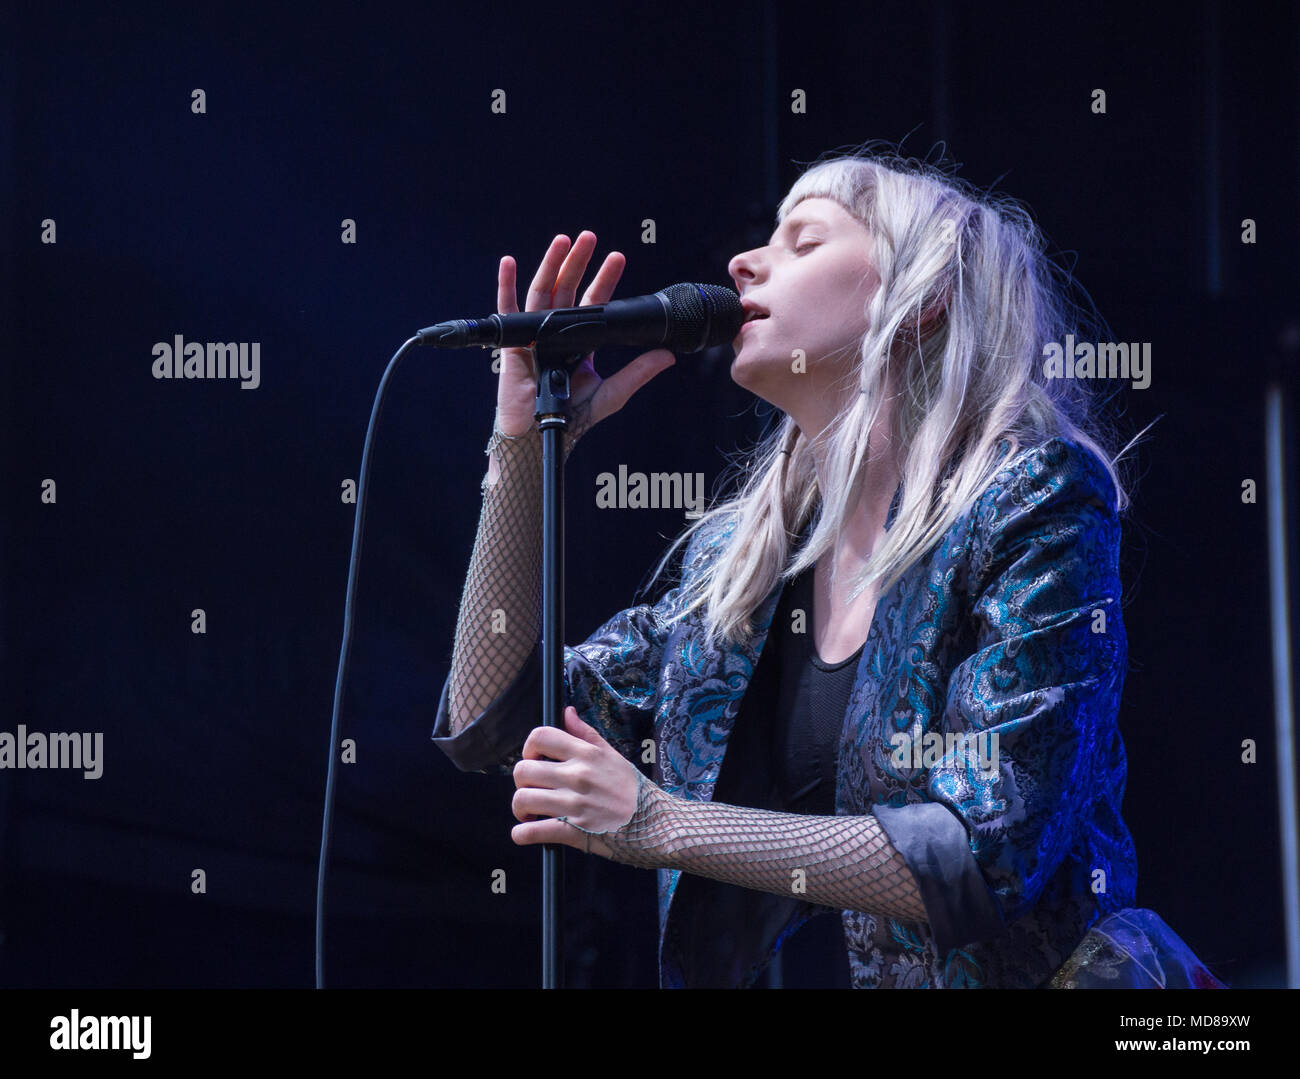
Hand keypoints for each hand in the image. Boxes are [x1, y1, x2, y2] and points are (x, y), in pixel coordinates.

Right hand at [494, 232, 675, 439]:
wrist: (541, 434)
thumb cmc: (571, 416)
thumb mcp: (611, 393)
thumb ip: (637, 373)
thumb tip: (667, 356)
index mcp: (580, 341)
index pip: (594, 303)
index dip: (604, 280)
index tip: (617, 258)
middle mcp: (557, 332)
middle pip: (568, 289)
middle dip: (579, 262)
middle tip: (590, 237)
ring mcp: (534, 334)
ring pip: (542, 291)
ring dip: (551, 264)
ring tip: (564, 241)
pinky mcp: (513, 342)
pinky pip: (507, 309)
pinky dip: (506, 285)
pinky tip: (509, 262)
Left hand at [510, 705, 641, 857]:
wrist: (659, 825)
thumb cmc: (635, 791)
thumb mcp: (614, 755)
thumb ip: (586, 734)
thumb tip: (567, 711)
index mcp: (586, 755)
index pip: (540, 736)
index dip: (529, 748)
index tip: (535, 760)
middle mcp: (577, 776)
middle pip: (523, 769)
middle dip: (521, 782)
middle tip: (532, 790)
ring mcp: (574, 805)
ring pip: (522, 800)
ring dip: (520, 809)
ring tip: (530, 814)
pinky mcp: (573, 833)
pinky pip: (532, 832)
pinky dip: (521, 834)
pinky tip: (526, 833)